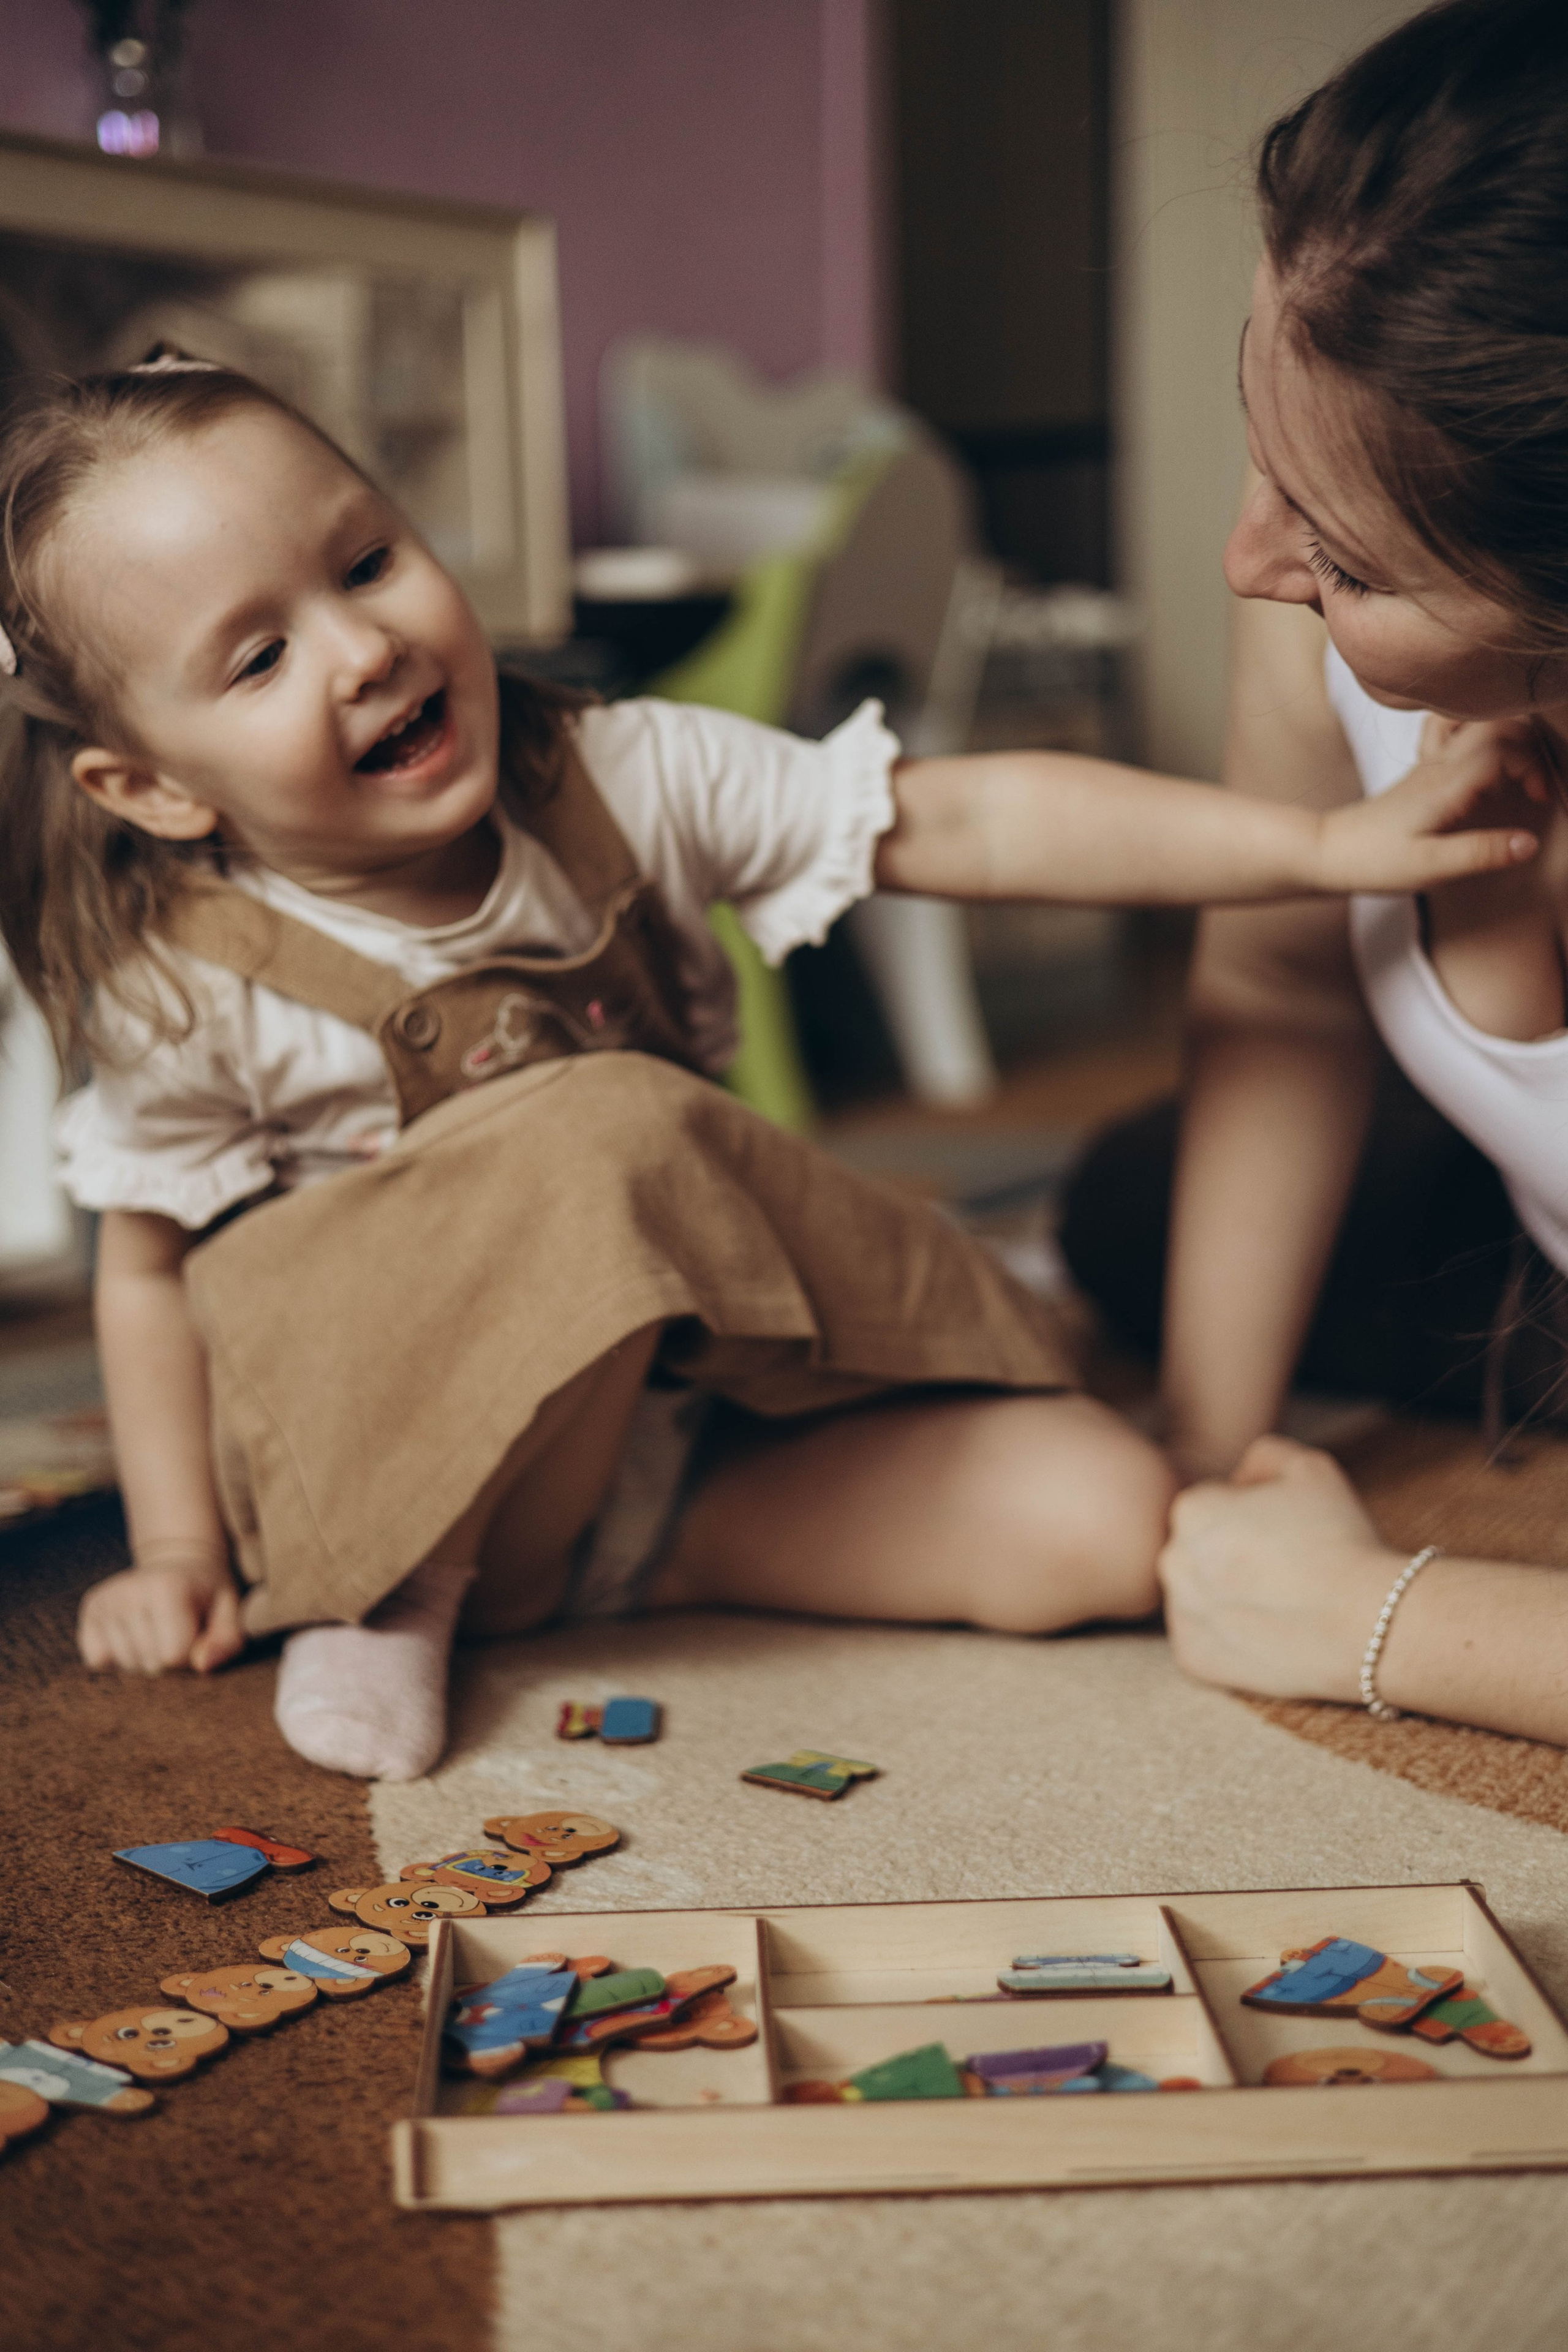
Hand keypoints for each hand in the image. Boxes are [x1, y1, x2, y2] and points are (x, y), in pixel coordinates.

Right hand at [77, 1546, 245, 1675]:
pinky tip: (134, 1635)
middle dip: (169, 1660)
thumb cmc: (207, 1595)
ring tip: (157, 1631)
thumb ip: (226, 1641)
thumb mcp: (230, 1612)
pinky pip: (98, 1660)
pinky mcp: (89, 1609)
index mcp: (167, 1587)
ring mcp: (105, 1600)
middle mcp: (128, 1590)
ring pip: (125, 1665)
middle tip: (177, 1631)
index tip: (197, 1633)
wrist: (177, 1565)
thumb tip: (202, 1665)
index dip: (191, 1655)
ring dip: (145, 1659)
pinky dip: (117, 1658)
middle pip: (149, 1663)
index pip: (173, 1657)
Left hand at [1158, 1436, 1401, 1701]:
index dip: (1256, 1514)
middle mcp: (1171, 1560)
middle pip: (1201, 1548)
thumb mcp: (1309, 1467)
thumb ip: (1263, 1455)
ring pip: (1200, 1592)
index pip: (1215, 1503)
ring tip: (1280, 1600)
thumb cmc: (1339, 1539)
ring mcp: (1180, 1613)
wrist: (1366, 1622)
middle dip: (1233, 1552)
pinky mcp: (1193, 1657)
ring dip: (1227, 1592)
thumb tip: (1240, 1478)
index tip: (1289, 1531)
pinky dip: (1230, 1635)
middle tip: (1286, 1567)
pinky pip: (1206, 1637)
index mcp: (1190, 1509)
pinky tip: (1270, 1630)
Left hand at [1312, 717, 1547, 894]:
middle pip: (1498, 725)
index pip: (1504, 748)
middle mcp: (1440, 764)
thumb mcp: (1430, 868)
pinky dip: (1478, 732)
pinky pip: (1454, 731)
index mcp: (1446, 784)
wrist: (1330, 850)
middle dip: (1530, 747)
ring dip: (1508, 736)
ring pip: (1478, 721)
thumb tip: (1530, 843)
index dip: (1533, 766)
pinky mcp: (1425, 769)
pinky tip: (1484, 759)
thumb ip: (1481, 853)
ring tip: (1518, 771)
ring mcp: (1431, 762)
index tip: (1540, 798)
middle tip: (1536, 788)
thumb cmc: (1375, 861)